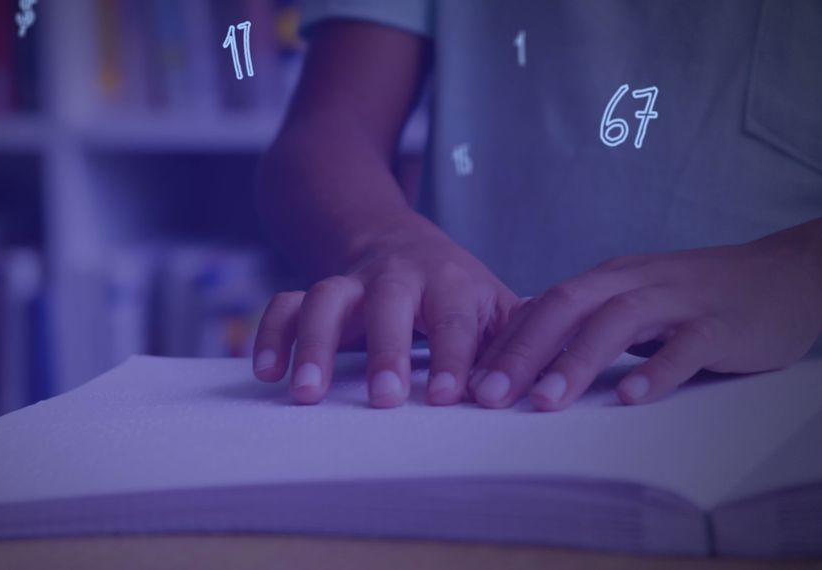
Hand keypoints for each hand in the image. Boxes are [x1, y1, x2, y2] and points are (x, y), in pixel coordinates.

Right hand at [252, 217, 518, 407]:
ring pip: (326, 297)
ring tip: (306, 393)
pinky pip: (285, 304)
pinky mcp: (315, 291)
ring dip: (314, 343)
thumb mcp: (493, 303)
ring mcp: (351, 282)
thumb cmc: (453, 289)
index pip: (456, 318)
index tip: (450, 397)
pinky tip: (267, 372)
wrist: (391, 237)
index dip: (455, 356)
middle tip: (384, 399)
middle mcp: (397, 277)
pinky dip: (272, 333)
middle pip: (388, 300)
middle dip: (385, 348)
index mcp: (450, 283)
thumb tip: (554, 378)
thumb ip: (519, 339)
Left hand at [469, 236, 821, 410]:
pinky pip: (685, 346)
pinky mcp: (720, 323)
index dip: (504, 343)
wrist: (785, 274)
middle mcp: (634, 281)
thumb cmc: (696, 296)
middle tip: (488, 395)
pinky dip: (657, 369)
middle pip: (566, 307)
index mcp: (607, 279)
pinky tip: (632, 397)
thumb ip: (586, 321)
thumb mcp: (634, 299)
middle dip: (522, 352)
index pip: (543, 306)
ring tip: (545, 401)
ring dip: (577, 362)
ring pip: (617, 322)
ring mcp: (678, 299)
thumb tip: (525, 350)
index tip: (468, 381)